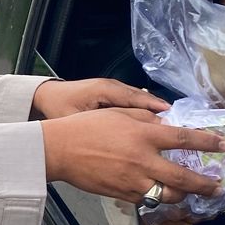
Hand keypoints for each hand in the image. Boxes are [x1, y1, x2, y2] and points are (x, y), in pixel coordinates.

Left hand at [31, 78, 167, 119]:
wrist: (47, 96)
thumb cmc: (58, 108)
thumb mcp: (72, 119)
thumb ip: (91, 126)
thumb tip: (113, 138)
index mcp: (102, 89)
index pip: (132, 97)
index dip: (151, 106)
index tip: (168, 115)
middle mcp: (112, 86)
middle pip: (141, 97)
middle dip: (158, 109)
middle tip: (177, 123)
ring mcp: (113, 88)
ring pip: (139, 99)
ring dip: (154, 110)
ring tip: (171, 124)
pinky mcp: (112, 93)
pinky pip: (133, 101)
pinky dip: (144, 110)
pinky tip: (155, 122)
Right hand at [40, 109, 224, 204]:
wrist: (60, 150)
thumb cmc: (87, 126)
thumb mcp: (119, 114)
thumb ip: (146, 120)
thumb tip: (168, 125)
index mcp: (144, 136)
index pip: (185, 139)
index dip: (209, 142)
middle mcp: (143, 160)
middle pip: (183, 178)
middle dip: (204, 184)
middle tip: (217, 186)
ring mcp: (133, 181)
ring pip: (167, 195)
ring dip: (183, 195)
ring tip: (190, 192)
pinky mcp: (122, 194)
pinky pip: (146, 199)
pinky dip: (157, 196)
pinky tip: (160, 193)